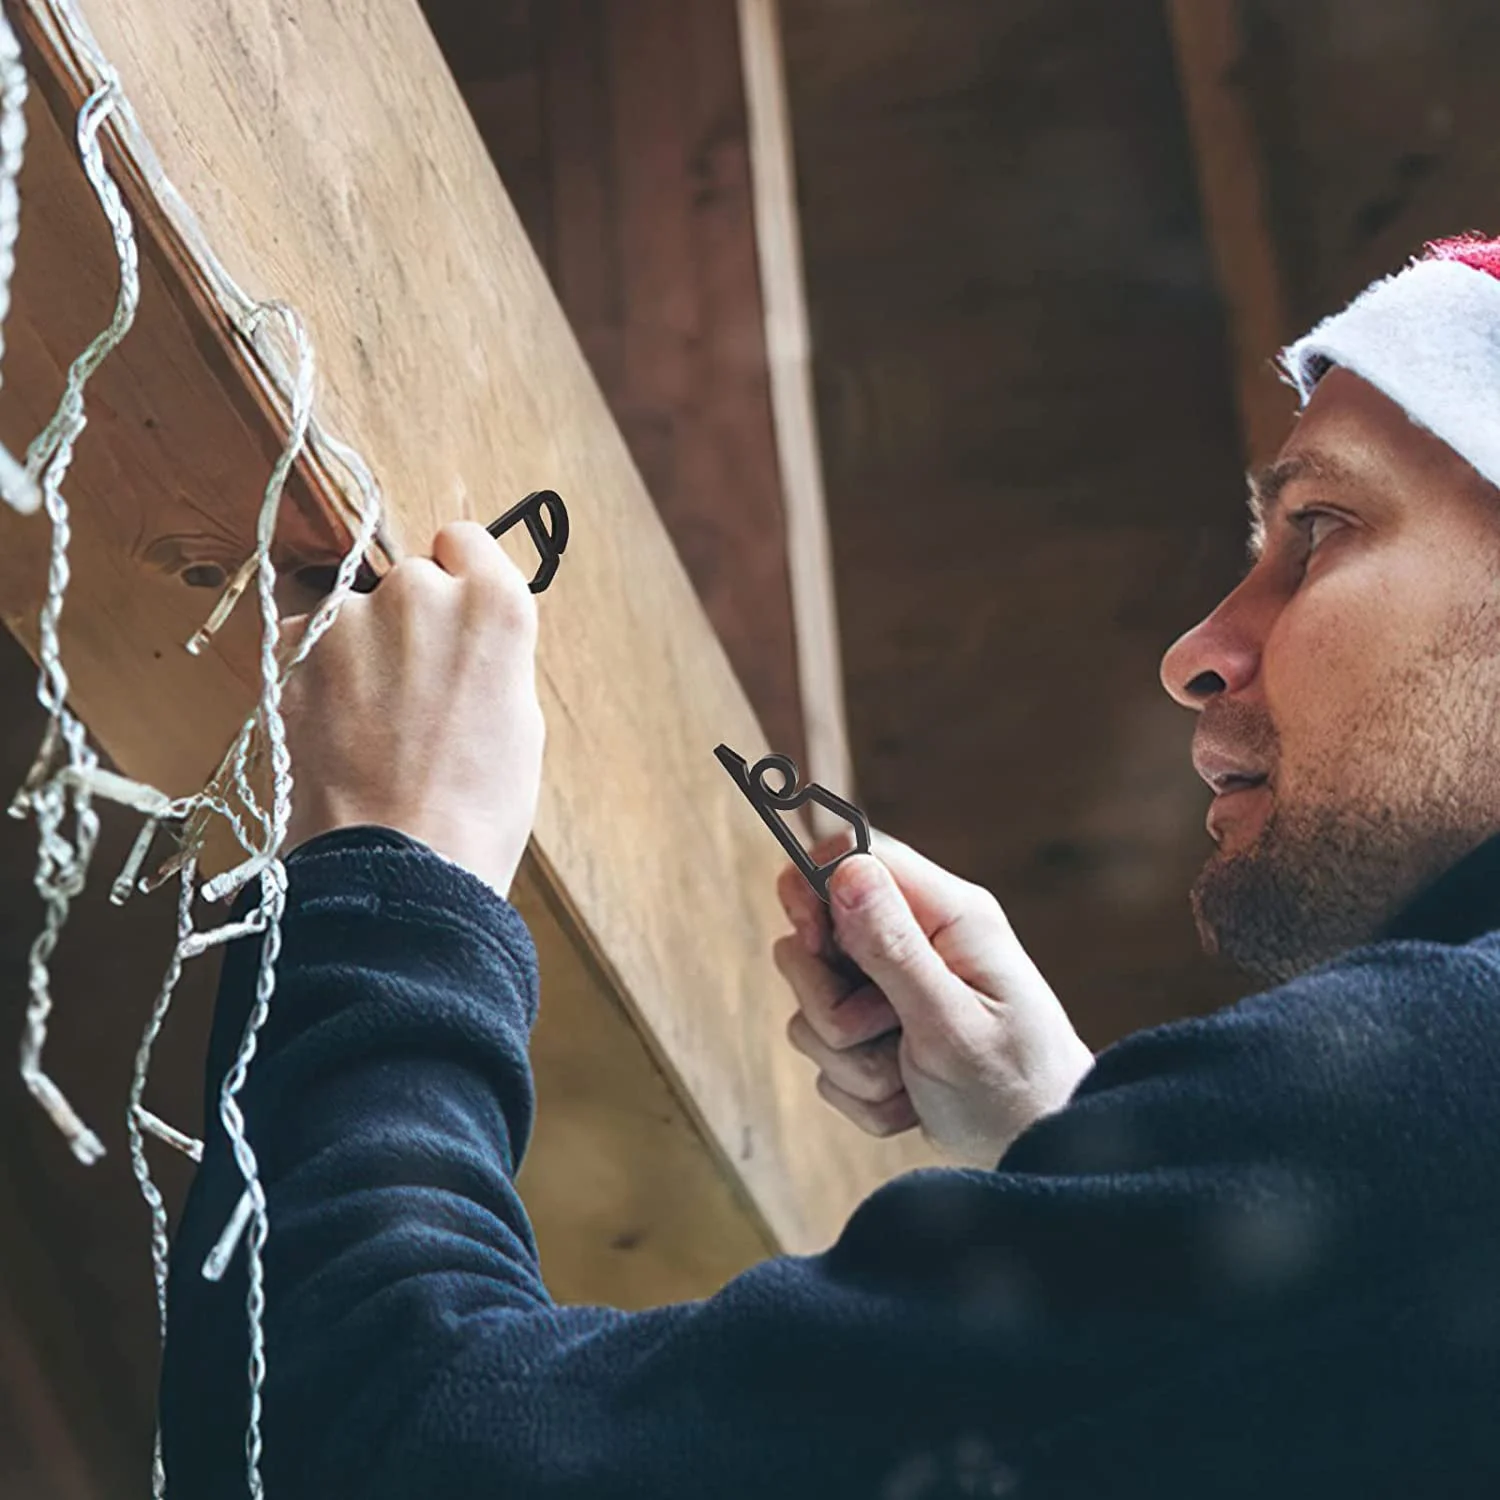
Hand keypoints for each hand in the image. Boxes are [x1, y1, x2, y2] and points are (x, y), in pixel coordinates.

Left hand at [281, 521, 544, 899]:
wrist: (398, 867)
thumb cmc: (475, 810)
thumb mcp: (517, 719)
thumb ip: (488, 654)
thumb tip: (462, 638)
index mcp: (493, 605)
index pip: (466, 541)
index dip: (459, 575)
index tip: (452, 606)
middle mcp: (419, 592)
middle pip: (410, 579)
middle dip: (409, 624)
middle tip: (415, 695)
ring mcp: (348, 618)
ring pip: (352, 615)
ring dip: (358, 651)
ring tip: (372, 728)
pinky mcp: (289, 652)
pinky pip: (305, 645)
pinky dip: (315, 678)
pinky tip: (337, 733)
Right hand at [773, 829, 1093, 1165]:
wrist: (1042, 1157)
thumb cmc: (1016, 1089)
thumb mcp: (951, 1022)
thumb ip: (894, 947)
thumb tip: (845, 869)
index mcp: (948, 916)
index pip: (852, 855)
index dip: (813, 889)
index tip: (812, 941)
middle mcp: (919, 941)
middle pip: (815, 937)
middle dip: (833, 1004)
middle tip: (886, 1034)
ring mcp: (894, 988)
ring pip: (813, 1005)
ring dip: (850, 1060)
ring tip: (908, 1079)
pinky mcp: (878, 1034)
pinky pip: (826, 1053)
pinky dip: (860, 1090)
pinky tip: (908, 1101)